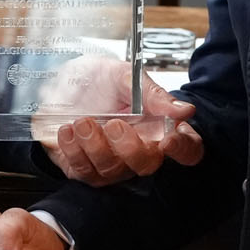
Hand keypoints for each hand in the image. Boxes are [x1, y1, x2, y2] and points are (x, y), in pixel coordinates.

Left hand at [41, 61, 203, 186]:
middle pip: (147, 165)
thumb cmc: (100, 79)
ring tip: (82, 121)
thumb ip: (152, 94)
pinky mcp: (84, 168)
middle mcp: (140, 150)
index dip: (183, 150)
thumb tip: (184, 111)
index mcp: (160, 126)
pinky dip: (74, 152)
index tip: (169, 140)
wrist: (61, 82)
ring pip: (112, 171)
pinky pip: (83, 172)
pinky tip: (68, 130)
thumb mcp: (125, 77)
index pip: (187, 149)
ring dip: (95, 146)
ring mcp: (112, 163)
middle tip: (113, 124)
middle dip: (129, 148)